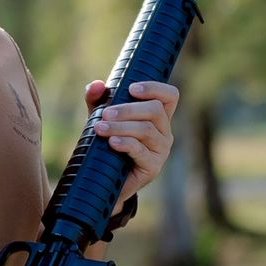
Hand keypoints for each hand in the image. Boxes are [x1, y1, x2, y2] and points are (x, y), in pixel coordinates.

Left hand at [84, 78, 179, 201]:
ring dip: (120, 127)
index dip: (155, 88)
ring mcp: (161, 150)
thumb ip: (97, 100)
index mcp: (157, 116)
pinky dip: (125, 143)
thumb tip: (97, 85)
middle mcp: (164, 132)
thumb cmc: (107, 143)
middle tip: (105, 114)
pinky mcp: (153, 167)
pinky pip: (141, 150)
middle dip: (128, 109)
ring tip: (100, 128)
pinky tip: (111, 142)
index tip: (131, 88)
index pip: (169, 96)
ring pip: (146, 130)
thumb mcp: (101, 118)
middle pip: (155, 110)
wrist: (104, 179)